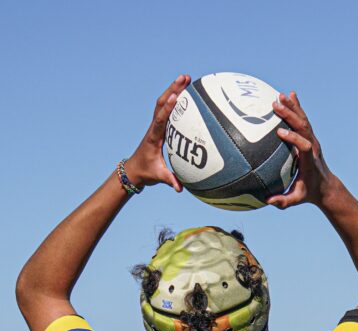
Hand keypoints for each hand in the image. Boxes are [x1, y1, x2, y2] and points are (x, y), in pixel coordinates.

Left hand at [125, 75, 190, 190]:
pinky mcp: (159, 125)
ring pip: (163, 102)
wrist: (133, 169)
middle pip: (161, 103)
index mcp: (153, 137)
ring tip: (186, 78)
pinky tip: (186, 91)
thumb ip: (170, 180)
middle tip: (185, 77)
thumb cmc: (146, 172)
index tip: (175, 96)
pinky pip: (167, 108)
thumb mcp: (158, 177)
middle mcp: (153, 127)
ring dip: (174, 89)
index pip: (160, 120)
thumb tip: (180, 188)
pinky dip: (175, 98)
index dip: (167, 108)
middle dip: (173, 89)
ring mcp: (155, 124)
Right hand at [267, 92, 334, 208]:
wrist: (326, 186)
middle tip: (276, 105)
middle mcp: (313, 147)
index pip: (304, 146)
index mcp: (309, 161)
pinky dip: (296, 107)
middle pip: (303, 128)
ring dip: (293, 107)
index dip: (294, 139)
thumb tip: (267, 201)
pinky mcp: (310, 138)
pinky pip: (303, 120)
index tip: (280, 132)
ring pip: (304, 121)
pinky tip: (289, 95)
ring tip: (280, 95)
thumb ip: (284, 201)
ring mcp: (313, 141)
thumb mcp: (297, 198)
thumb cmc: (309, 192)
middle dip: (291, 116)